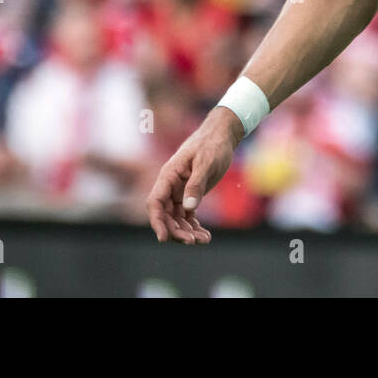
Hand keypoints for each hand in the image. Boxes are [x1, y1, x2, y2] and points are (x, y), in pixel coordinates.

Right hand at [146, 108, 243, 243]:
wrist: (222, 136)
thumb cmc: (212, 145)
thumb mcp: (206, 162)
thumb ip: (196, 184)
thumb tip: (189, 207)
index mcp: (168, 176)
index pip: (155, 202)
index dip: (157, 222)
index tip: (163, 238)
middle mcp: (171, 186)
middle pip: (166, 215)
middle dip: (176, 231)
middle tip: (192, 241)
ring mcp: (180, 191)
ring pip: (177, 218)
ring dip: (187, 231)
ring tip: (204, 240)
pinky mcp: (191, 195)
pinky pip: (188, 215)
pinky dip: (194, 226)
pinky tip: (205, 236)